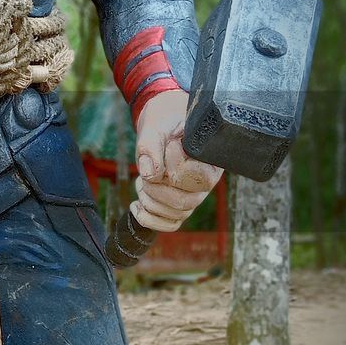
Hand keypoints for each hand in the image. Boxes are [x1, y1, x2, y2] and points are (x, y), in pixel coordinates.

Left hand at [132, 90, 221, 231]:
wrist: (162, 122)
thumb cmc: (164, 120)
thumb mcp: (156, 125)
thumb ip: (152, 146)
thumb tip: (150, 174)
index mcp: (209, 160)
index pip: (197, 178)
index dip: (175, 165)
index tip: (169, 146)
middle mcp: (206, 182)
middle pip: (184, 202)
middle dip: (156, 187)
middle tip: (148, 166)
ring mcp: (193, 196)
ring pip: (176, 214)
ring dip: (150, 199)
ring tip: (143, 179)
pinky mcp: (178, 205)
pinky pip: (169, 224)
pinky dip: (148, 219)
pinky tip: (136, 205)